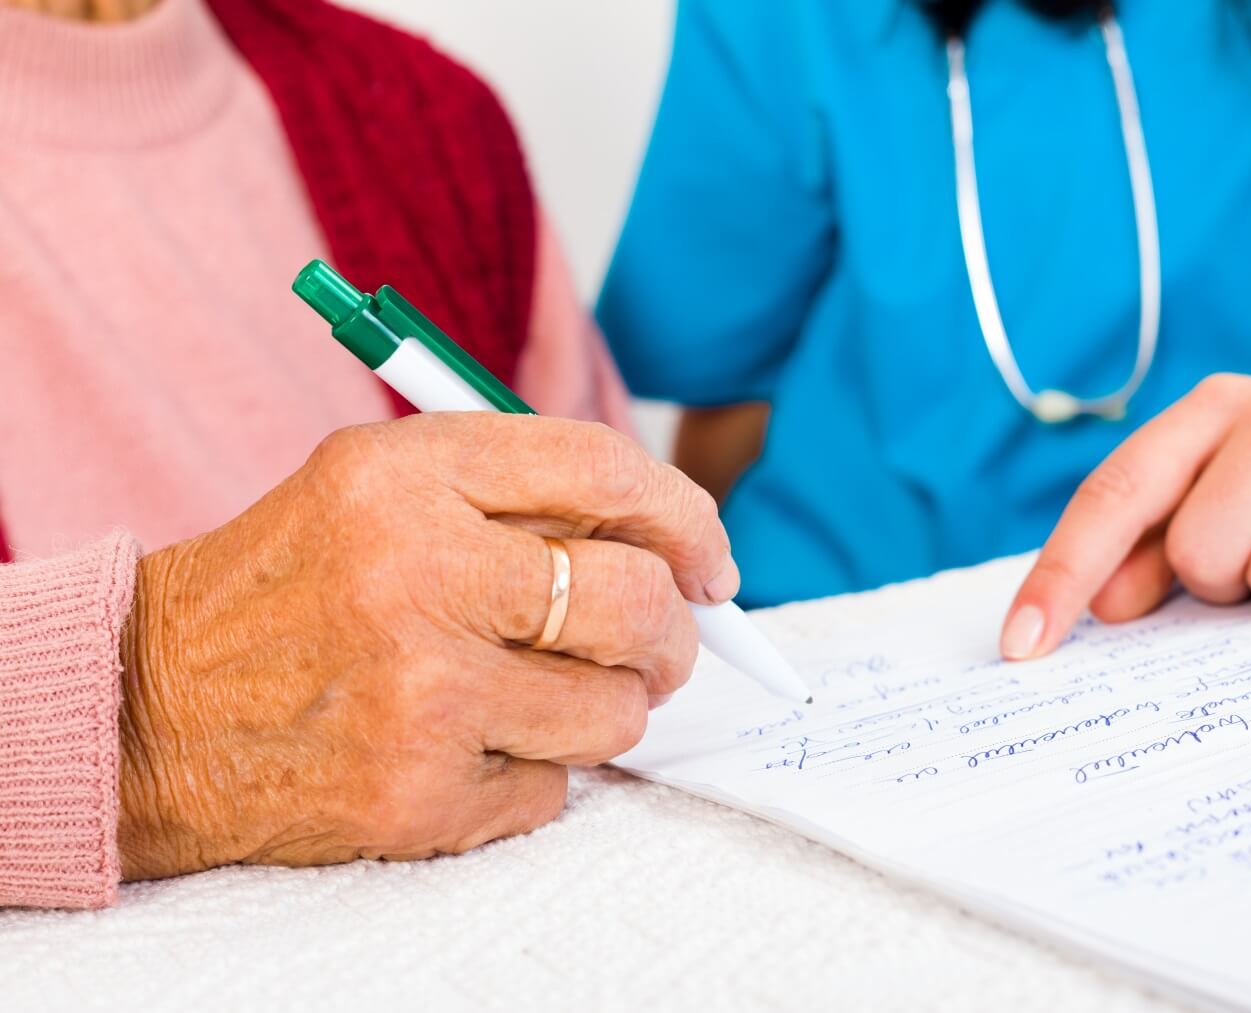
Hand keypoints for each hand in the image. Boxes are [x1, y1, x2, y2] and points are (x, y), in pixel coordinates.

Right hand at [117, 414, 735, 878]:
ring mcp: (418, 696)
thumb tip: (672, 544)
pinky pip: (553, 792)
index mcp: (404, 476)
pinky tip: (465, 749)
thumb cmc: (284, 589)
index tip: (709, 558)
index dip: (683, 516)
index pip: (601, 470)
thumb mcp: (372, 486)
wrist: (148, 707)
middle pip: (635, 601)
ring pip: (614, 711)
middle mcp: (416, 576)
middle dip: (672, 633)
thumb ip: (512, 492)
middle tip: (657, 645)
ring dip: (601, 710)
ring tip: (535, 698)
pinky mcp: (414, 796)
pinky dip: (531, 775)